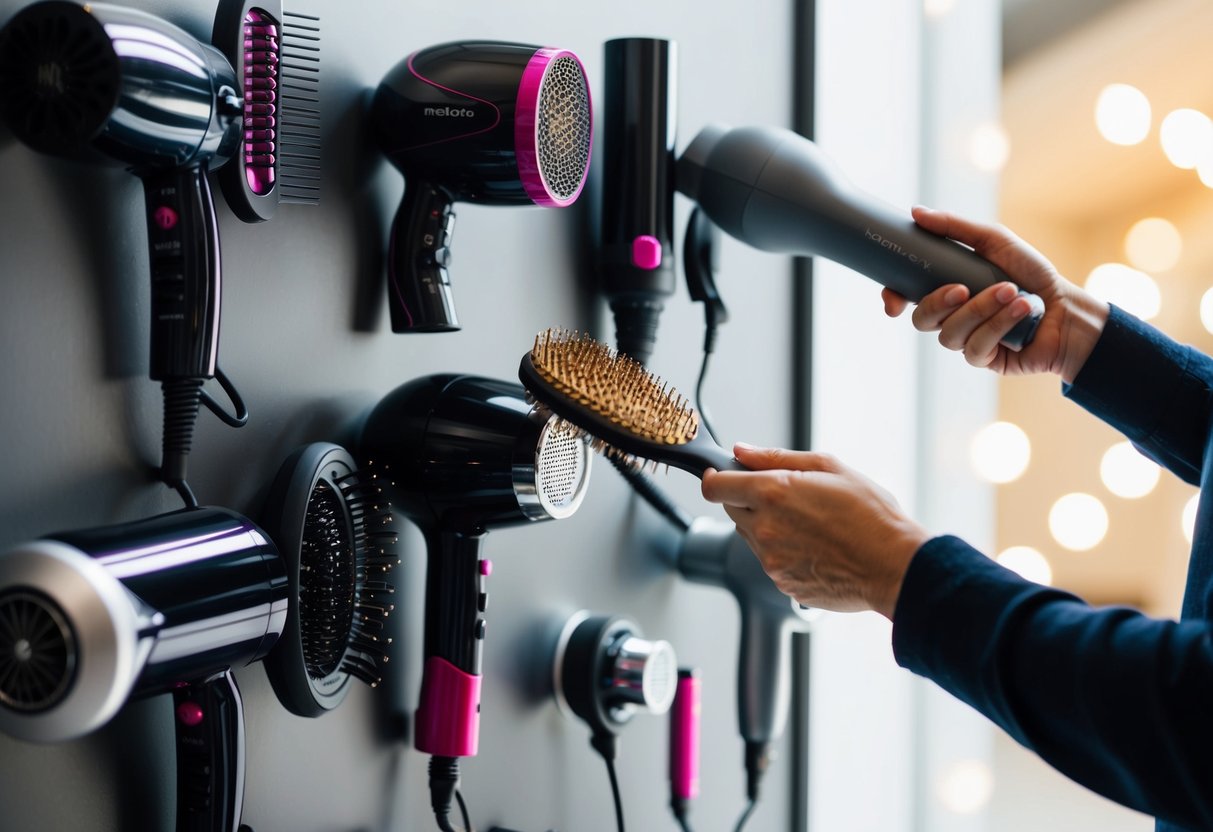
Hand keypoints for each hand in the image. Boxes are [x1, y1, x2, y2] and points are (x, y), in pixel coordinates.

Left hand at [701, 444, 929, 618]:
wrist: (894, 566)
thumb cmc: (871, 516)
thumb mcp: (829, 467)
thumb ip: (776, 457)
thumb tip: (742, 451)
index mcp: (773, 494)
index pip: (714, 486)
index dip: (717, 478)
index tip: (724, 475)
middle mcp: (765, 529)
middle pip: (731, 510)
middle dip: (749, 499)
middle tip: (787, 497)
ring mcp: (771, 560)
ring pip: (750, 536)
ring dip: (767, 526)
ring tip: (810, 524)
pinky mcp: (781, 583)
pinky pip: (770, 561)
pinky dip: (783, 551)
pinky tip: (815, 546)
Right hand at [882, 206, 1107, 382]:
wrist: (1066, 306)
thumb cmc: (1031, 273)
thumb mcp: (995, 241)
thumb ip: (955, 228)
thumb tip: (916, 212)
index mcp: (947, 289)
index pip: (907, 297)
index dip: (893, 299)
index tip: (895, 300)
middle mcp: (952, 316)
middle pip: (921, 319)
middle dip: (939, 303)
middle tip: (964, 288)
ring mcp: (966, 340)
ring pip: (949, 333)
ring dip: (981, 310)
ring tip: (1011, 292)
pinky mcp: (984, 358)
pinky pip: (975, 347)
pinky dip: (999, 325)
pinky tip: (1020, 311)